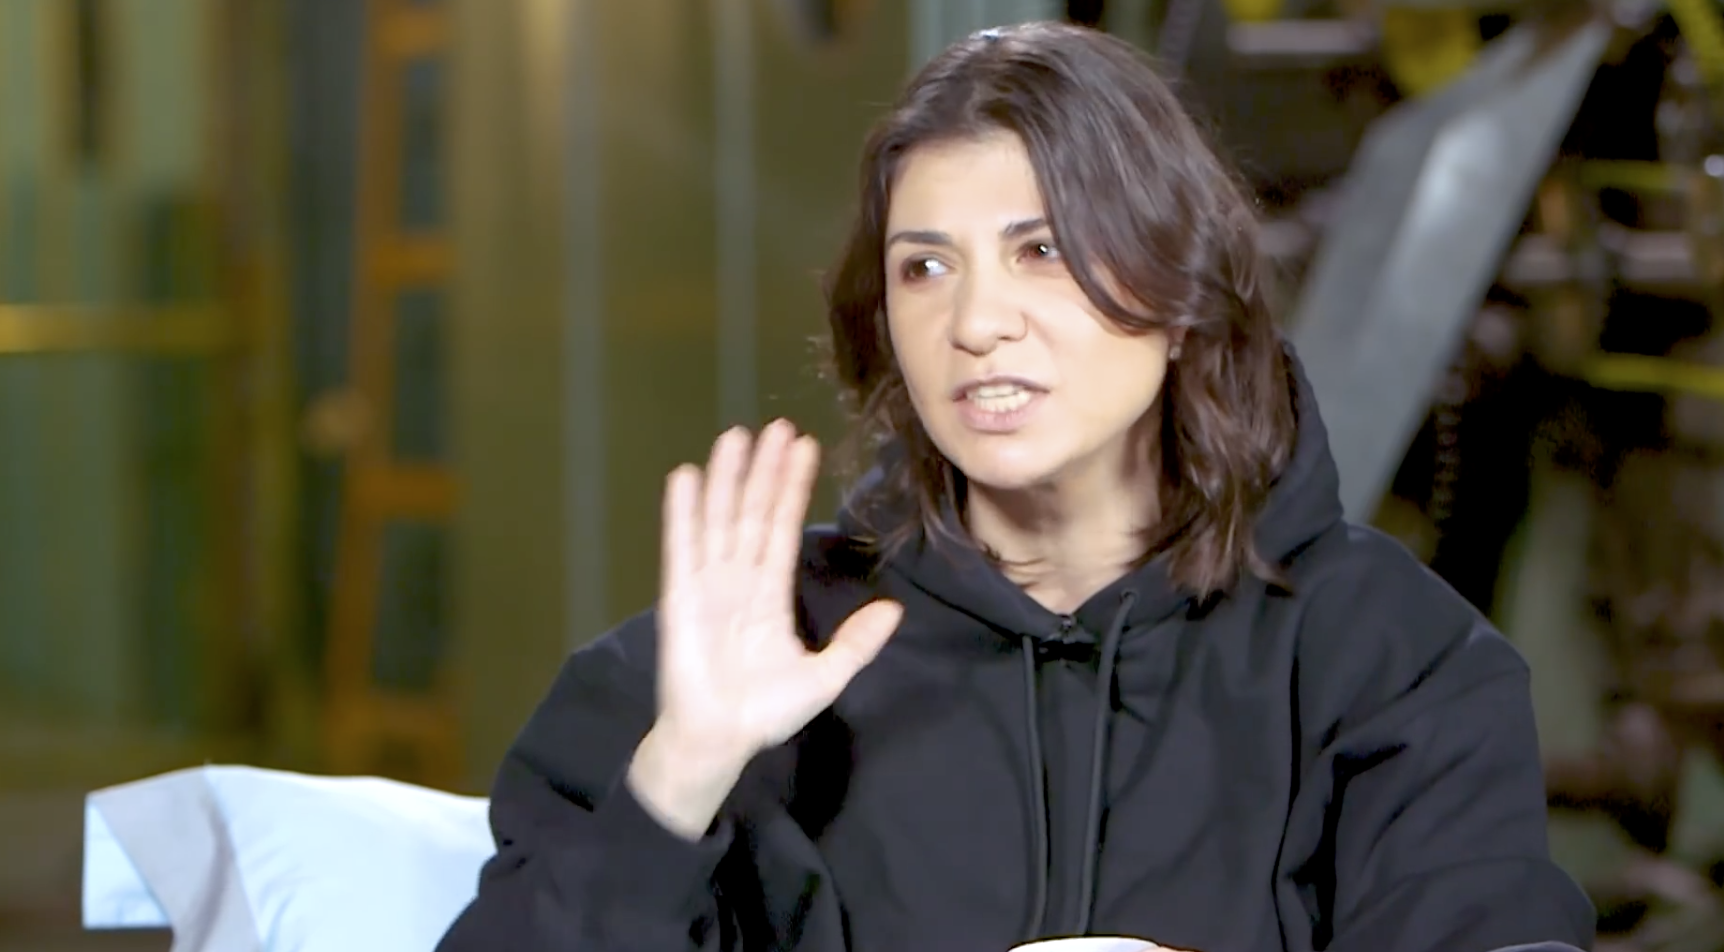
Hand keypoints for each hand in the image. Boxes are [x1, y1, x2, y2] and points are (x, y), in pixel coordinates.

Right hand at [628, 421, 903, 837]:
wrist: (720, 742)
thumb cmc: (764, 714)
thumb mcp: (825, 677)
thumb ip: (856, 643)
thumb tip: (895, 610)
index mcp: (768, 595)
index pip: (782, 528)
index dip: (793, 488)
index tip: (805, 447)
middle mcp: (737, 580)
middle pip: (752, 512)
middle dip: (765, 471)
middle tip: (778, 425)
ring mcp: (707, 584)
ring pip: (720, 519)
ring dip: (727, 478)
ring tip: (736, 435)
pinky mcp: (680, 597)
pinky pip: (682, 547)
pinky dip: (682, 512)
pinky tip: (686, 477)